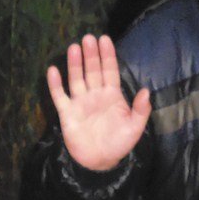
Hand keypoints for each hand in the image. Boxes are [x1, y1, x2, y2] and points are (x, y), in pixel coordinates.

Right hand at [47, 34, 151, 171]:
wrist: (100, 161)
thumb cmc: (119, 143)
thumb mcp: (134, 128)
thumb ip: (140, 110)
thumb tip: (146, 91)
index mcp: (112, 96)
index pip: (110, 70)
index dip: (107, 55)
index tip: (104, 39)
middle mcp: (95, 95)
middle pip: (93, 70)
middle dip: (91, 54)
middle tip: (88, 38)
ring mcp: (80, 102)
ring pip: (77, 78)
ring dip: (75, 64)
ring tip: (73, 47)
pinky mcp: (67, 113)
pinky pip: (59, 96)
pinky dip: (55, 84)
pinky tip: (52, 70)